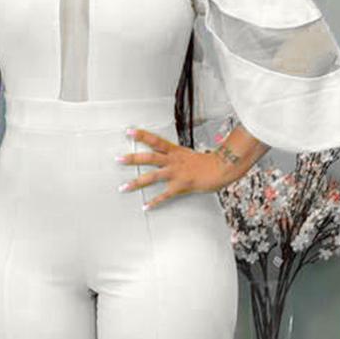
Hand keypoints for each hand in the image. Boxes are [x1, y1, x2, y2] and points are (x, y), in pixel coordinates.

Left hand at [118, 128, 237, 209]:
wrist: (222, 168)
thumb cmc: (208, 163)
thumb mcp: (188, 155)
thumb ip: (175, 156)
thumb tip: (166, 157)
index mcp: (175, 151)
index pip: (156, 140)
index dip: (142, 135)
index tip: (129, 132)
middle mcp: (173, 160)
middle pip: (149, 157)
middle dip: (132, 159)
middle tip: (118, 159)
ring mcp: (176, 173)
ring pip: (152, 177)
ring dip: (136, 183)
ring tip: (123, 187)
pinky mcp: (181, 186)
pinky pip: (165, 195)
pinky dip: (155, 202)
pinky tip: (145, 206)